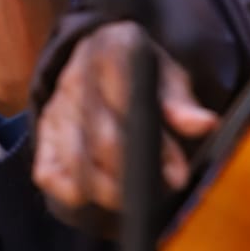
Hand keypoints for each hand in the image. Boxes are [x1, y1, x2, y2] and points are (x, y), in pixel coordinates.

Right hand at [32, 20, 217, 213]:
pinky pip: (47, 171)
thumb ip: (182, 102)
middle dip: (135, 175)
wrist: (97, 54)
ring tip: (133, 201)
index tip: (177, 173)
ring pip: (75, 160)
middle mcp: (77, 74)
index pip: (129, 103)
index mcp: (111, 49)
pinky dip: (69, 192)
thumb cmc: (140, 71)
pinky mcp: (44, 130)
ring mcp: (56, 103)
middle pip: (103, 139)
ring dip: (107, 190)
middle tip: (161, 191)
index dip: (155, 145)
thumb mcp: (167, 75)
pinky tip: (96, 196)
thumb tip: (205, 124)